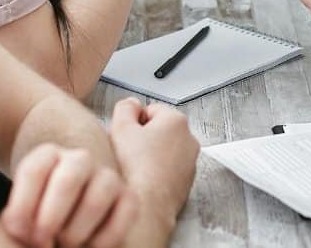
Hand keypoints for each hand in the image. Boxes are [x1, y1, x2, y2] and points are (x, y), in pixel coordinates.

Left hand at [0, 143, 136, 247]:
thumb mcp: (20, 216)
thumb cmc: (38, 222)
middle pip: (67, 180)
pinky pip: (125, 214)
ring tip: (65, 244)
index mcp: (48, 156)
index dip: (24, 206)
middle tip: (42, 242)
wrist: (68, 223)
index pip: (34, 171)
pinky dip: (104, 239)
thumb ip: (17, 220)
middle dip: (51, 218)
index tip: (19, 232)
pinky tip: (89, 247)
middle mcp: (80, 160)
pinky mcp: (129, 198)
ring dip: (76, 232)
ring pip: (96, 200)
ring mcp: (108, 177)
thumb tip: (24, 228)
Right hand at [109, 98, 199, 235]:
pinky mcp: (187, 180)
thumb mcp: (120, 128)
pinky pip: (169, 169)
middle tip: (128, 150)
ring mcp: (190, 161)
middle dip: (143, 137)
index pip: (151, 109)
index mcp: (176, 121)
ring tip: (135, 167)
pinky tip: (144, 179)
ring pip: (164, 150)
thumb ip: (125, 107)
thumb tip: (131, 104)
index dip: (133, 121)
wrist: (146, 206)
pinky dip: (157, 171)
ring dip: (150, 155)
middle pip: (160, 129)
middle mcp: (189, 139)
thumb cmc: (136, 169)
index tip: (126, 134)